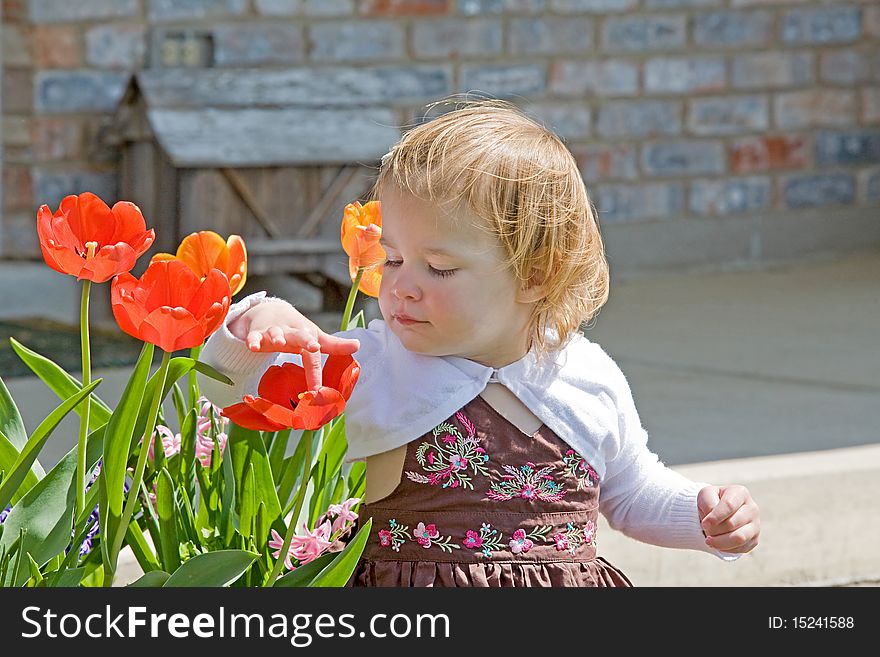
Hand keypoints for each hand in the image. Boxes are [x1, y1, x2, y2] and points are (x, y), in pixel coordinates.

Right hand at [229, 300, 359, 390]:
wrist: (270, 312)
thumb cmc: (296, 330)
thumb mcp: (314, 336)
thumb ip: (333, 344)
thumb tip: (358, 345)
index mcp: (306, 335)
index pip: (314, 355)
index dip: (316, 373)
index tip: (318, 391)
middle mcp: (292, 333)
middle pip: (300, 335)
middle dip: (306, 340)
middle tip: (314, 346)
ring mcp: (273, 332)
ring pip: (275, 332)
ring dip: (277, 335)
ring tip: (279, 341)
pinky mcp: (257, 333)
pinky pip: (254, 337)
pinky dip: (253, 340)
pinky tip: (253, 346)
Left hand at [697, 484, 759, 553]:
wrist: (718, 513)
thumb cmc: (712, 501)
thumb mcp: (705, 495)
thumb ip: (707, 503)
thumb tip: (711, 521)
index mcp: (740, 493)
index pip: (729, 505)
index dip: (715, 516)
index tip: (704, 524)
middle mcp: (752, 508)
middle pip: (732, 523)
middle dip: (714, 529)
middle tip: (705, 529)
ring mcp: (755, 525)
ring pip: (739, 538)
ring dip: (720, 542)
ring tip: (709, 540)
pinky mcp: (754, 540)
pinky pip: (740, 549)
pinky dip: (726, 549)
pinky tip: (718, 543)